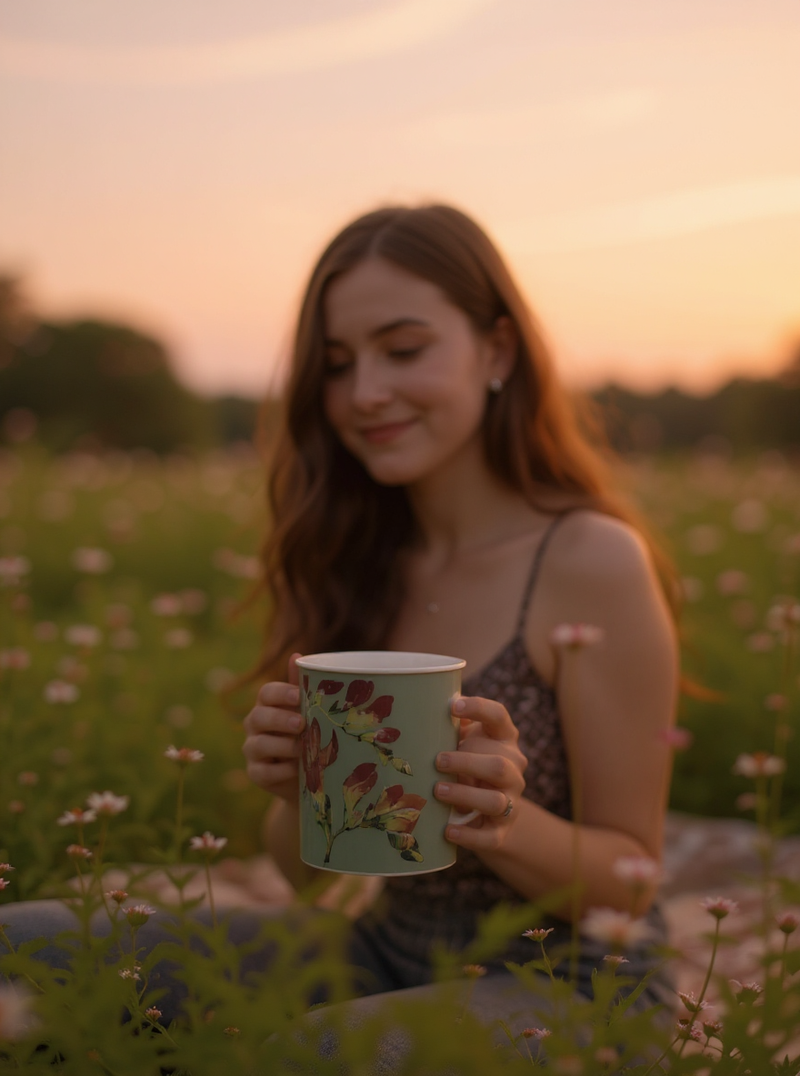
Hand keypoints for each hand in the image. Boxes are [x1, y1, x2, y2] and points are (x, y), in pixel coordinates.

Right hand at [242, 653, 304, 802]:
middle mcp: (254, 724)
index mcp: (267, 705)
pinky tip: (296, 769)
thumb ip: (302, 687)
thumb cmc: (307, 733)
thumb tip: (297, 656)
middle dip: (279, 719)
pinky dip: (280, 771)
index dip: (280, 693)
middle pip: (258, 716)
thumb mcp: (308, 711)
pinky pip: (262, 772)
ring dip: (282, 746)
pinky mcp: (255, 773)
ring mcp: (252, 749)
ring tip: (303, 749)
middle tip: (301, 724)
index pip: (266, 693)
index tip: (298, 696)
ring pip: (258, 744)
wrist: (307, 772)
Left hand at [434, 695, 526, 849]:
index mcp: (504, 739)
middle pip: (498, 764)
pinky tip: (447, 830)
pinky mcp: (502, 831)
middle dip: (466, 762)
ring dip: (465, 795)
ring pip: (495, 800)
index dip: (479, 709)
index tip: (453, 707)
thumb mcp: (466, 741)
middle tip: (437, 761)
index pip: (499, 717)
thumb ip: (452, 728)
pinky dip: (467, 835)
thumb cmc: (470, 765)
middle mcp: (514, 769)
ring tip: (438, 791)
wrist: (491, 813)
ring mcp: (511, 801)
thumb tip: (424, 708)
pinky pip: (489, 836)